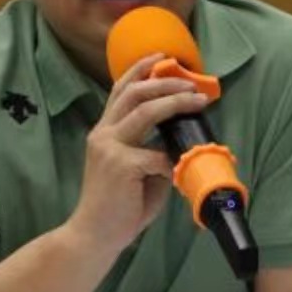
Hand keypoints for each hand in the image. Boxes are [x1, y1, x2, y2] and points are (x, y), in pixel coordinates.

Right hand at [68, 53, 209, 254]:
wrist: (94, 234)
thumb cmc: (118, 207)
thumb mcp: (135, 171)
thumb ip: (151, 151)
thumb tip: (181, 140)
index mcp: (104, 132)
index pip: (120, 91)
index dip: (139, 70)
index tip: (160, 57)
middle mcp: (103, 133)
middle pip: (133, 92)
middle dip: (163, 80)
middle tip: (189, 80)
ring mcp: (109, 147)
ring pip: (144, 110)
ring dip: (174, 101)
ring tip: (196, 100)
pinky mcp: (121, 164)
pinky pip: (158, 155)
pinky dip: (175, 161)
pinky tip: (181, 172)